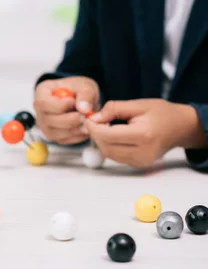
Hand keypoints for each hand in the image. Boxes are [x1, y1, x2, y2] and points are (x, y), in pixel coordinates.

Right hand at [33, 76, 99, 143]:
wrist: (81, 100)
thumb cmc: (77, 90)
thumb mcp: (84, 85)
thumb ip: (86, 94)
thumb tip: (84, 109)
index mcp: (42, 93)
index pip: (43, 103)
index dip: (59, 106)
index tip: (74, 102)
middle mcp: (40, 110)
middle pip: (48, 120)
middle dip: (69, 120)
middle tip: (84, 115)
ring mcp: (45, 125)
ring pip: (55, 133)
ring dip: (74, 129)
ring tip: (87, 120)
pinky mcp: (54, 135)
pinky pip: (64, 140)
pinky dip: (77, 136)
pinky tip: (84, 126)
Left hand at [85, 99, 205, 167]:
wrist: (181, 127)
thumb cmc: (161, 113)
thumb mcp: (138, 104)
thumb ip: (114, 109)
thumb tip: (94, 117)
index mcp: (143, 135)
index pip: (108, 135)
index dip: (93, 127)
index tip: (87, 117)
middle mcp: (143, 152)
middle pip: (106, 146)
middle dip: (95, 133)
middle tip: (93, 120)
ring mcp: (141, 161)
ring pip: (108, 153)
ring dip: (101, 140)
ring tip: (104, 125)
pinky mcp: (139, 164)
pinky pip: (116, 156)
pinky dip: (109, 145)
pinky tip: (112, 134)